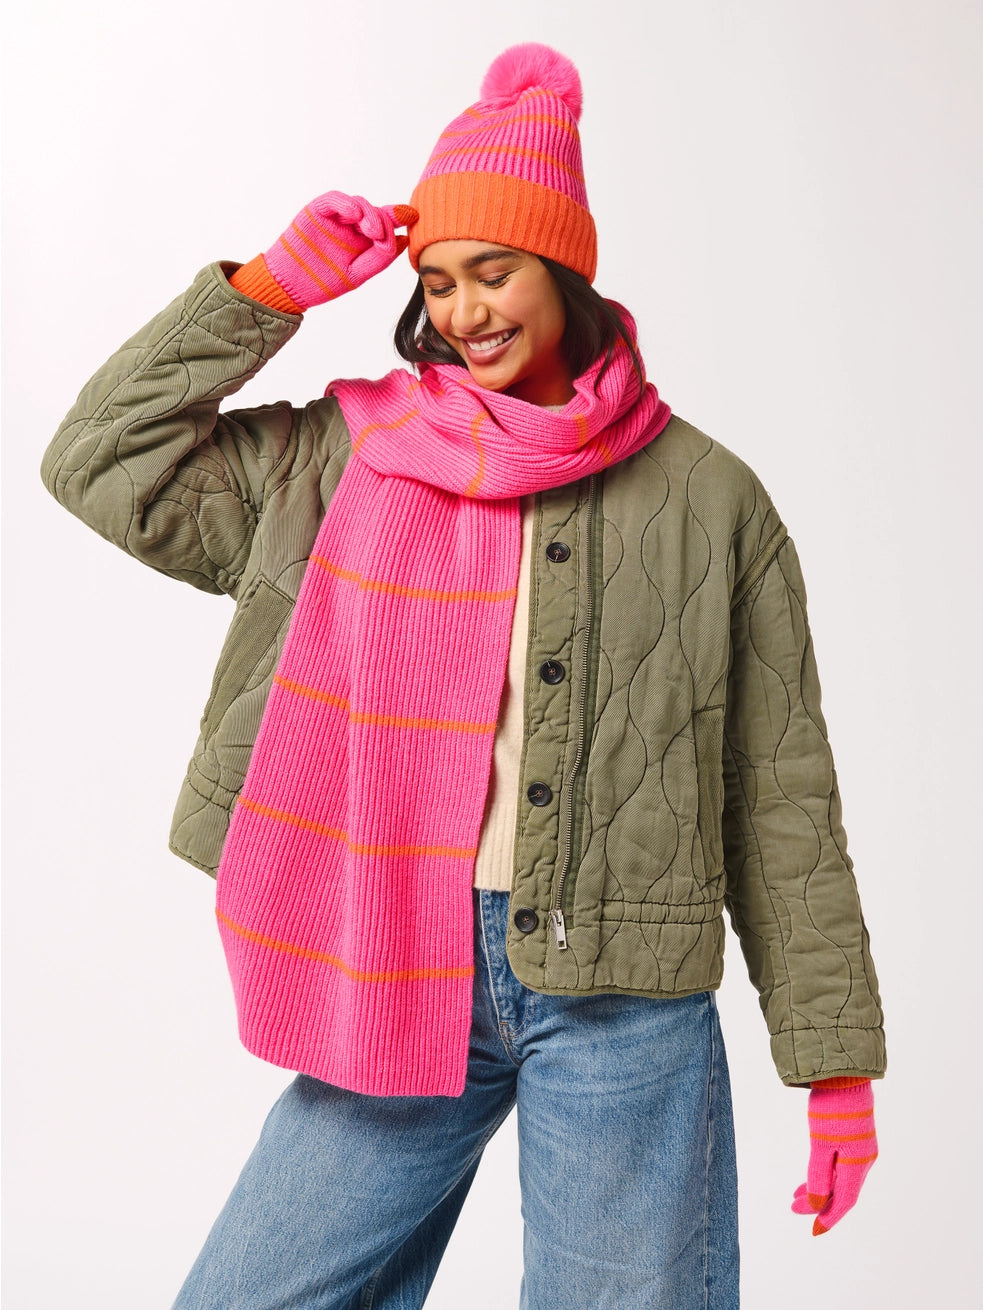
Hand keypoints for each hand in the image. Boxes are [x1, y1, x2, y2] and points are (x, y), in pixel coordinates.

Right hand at [262, 193, 416, 310]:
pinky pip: (334, 200)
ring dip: (368, 213)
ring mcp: (334, 218)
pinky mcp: (317, 211)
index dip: (398, 218)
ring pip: (357, 204)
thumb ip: (380, 258)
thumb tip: (405, 240)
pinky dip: (346, 204)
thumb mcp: (356, 274)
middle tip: (383, 234)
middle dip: (384, 220)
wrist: (289, 286)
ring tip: (372, 230)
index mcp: (361, 241)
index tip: (413, 217)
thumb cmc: (321, 282)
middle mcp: (350, 226)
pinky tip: (355, 215)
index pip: (384, 224)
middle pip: (373, 212)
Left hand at [791, 1079, 877, 1234]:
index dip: (830, 1217)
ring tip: (796, 1194)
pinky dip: (825, 1172)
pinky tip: (812, 1173)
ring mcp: (860, 1147)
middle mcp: (863, 1159)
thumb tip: (817, 1205)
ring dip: (820, 1187)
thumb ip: (819, 1176)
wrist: (845, 1074)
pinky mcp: (855, 1136)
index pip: (845, 1200)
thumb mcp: (821, 1144)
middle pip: (842, 1190)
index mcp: (858, 1164)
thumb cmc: (832, 1109)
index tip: (814, 1231)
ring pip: (840, 1176)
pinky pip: (840, 1163)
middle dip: (819, 1202)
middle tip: (794, 1208)